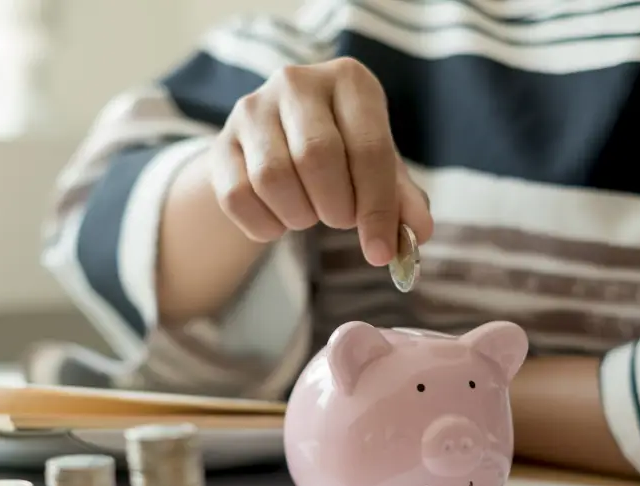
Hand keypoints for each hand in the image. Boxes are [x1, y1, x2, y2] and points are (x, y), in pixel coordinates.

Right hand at [209, 57, 433, 266]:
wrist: (279, 145)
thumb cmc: (343, 154)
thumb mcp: (379, 169)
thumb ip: (402, 200)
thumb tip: (418, 233)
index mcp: (349, 80)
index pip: (368, 148)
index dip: (377, 209)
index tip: (380, 251)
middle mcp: (297, 83)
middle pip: (316, 158)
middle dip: (335, 208)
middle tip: (340, 220)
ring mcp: (252, 109)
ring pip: (272, 178)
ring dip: (298, 216)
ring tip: (310, 213)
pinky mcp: (221, 143)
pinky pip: (238, 197)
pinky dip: (264, 225)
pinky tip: (279, 220)